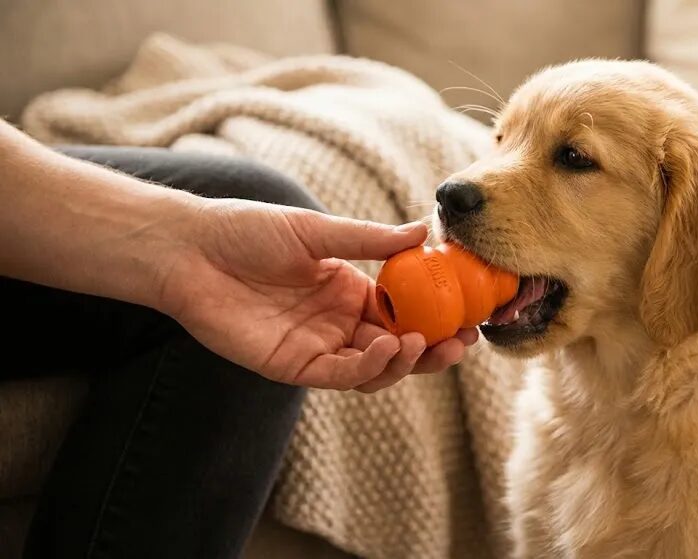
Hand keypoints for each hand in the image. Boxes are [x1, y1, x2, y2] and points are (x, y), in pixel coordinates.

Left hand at [160, 198, 476, 390]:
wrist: (189, 249)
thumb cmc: (247, 231)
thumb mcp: (317, 231)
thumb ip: (371, 239)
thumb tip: (425, 229)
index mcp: (349, 290)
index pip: (405, 311)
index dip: (437, 316)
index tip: (468, 313)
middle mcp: (339, 322)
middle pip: (398, 347)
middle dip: (434, 349)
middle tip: (462, 341)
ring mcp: (318, 346)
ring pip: (375, 368)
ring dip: (405, 361)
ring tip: (423, 342)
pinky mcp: (293, 366)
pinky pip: (341, 375)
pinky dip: (368, 367)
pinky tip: (387, 346)